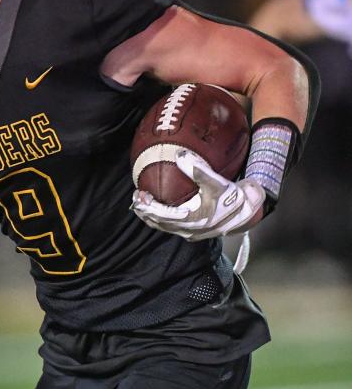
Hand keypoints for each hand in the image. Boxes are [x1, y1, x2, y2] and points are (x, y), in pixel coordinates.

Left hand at [131, 150, 264, 240]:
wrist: (251, 211)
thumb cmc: (235, 198)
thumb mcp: (217, 182)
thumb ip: (198, 170)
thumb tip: (179, 155)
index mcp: (192, 221)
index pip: (161, 216)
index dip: (147, 207)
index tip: (138, 195)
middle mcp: (190, 231)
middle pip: (159, 224)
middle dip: (145, 211)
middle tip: (137, 196)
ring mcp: (192, 233)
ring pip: (165, 227)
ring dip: (152, 216)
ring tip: (143, 202)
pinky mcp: (195, 231)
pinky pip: (172, 226)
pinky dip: (162, 218)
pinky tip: (159, 207)